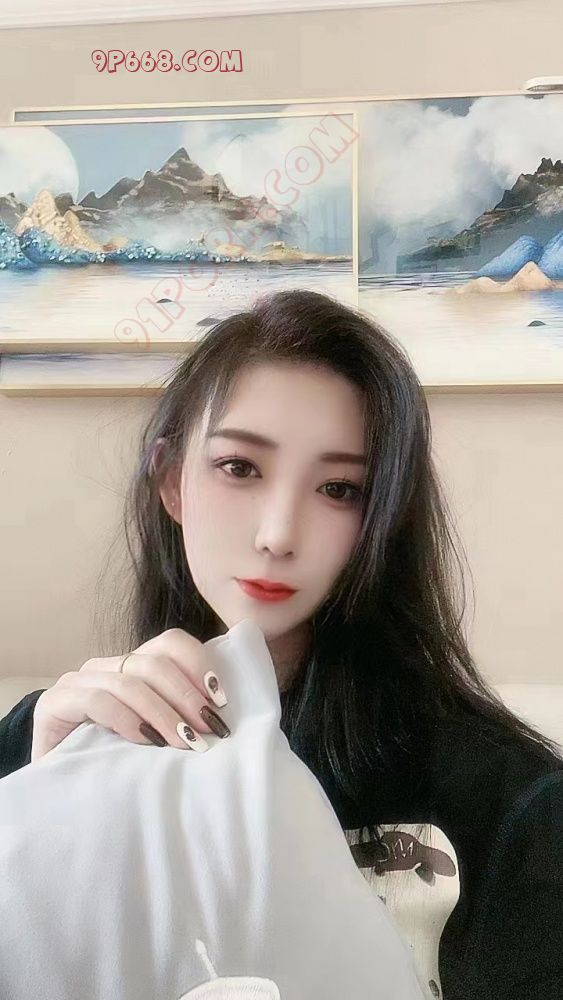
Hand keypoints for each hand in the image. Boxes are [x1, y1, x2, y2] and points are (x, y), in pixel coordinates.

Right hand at [31, 628, 229, 760]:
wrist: (57, 789)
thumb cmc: (112, 760)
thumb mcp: (152, 732)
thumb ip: (177, 714)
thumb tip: (221, 712)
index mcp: (131, 664)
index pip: (170, 643)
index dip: (198, 664)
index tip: (220, 699)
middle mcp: (104, 667)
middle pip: (153, 663)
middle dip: (187, 696)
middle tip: (209, 728)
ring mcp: (77, 682)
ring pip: (130, 682)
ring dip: (164, 713)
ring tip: (186, 741)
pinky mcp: (55, 703)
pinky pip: (97, 701)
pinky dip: (127, 720)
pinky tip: (146, 740)